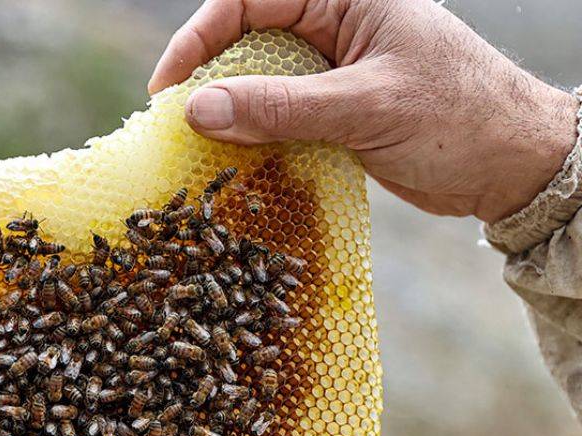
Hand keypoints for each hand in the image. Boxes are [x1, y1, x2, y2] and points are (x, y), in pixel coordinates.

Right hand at [148, 0, 577, 222]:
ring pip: (257, 84)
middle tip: (173, 125)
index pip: (249, 0)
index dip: (199, 38)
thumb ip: (281, 107)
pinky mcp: (334, 113)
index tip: (169, 88)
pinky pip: (276, 119)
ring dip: (227, 116)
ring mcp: (332, 71)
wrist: (517, 167)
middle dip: (206, 80)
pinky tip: (233, 166)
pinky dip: (252, 141)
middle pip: (244, 40)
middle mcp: (333, 26)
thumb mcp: (366, 107)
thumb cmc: (460, 118)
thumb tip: (198, 110)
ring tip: (194, 151)